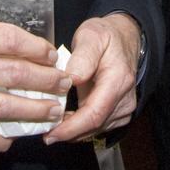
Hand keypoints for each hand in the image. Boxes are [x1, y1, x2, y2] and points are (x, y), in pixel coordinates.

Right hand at [0, 22, 69, 154]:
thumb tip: (21, 47)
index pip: (11, 41)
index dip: (37, 48)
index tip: (51, 54)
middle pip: (16, 75)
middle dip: (47, 80)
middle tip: (63, 82)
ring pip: (6, 108)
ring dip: (36, 111)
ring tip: (54, 110)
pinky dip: (1, 142)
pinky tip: (14, 138)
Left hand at [45, 13, 140, 143]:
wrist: (125, 38)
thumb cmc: (106, 35)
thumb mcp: (91, 35)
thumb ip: (82, 56)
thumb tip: (71, 79)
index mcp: (118, 80)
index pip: (94, 114)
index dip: (71, 128)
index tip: (51, 134)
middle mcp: (125, 98)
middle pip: (94, 126)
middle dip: (68, 133)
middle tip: (44, 133)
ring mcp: (124, 108)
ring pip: (96, 130)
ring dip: (73, 131)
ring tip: (52, 124)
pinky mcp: (120, 113)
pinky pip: (99, 126)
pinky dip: (81, 127)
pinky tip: (66, 120)